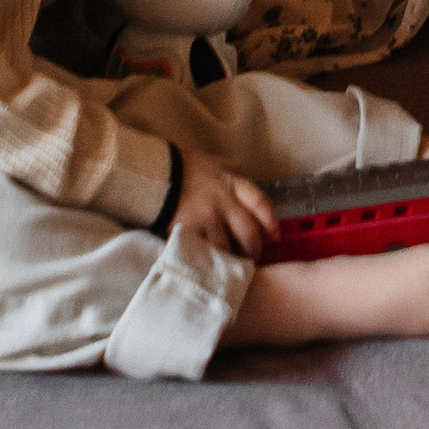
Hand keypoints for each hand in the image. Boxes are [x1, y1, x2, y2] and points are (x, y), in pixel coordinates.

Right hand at [170, 141, 278, 267]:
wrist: (153, 174)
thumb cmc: (180, 166)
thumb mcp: (207, 161)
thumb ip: (225, 165)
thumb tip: (238, 165)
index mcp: (231, 183)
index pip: (259, 203)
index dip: (270, 222)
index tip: (275, 237)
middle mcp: (224, 201)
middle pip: (248, 231)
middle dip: (254, 248)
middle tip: (253, 258)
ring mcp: (207, 218)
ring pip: (228, 245)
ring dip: (232, 258)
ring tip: (232, 267)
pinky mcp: (190, 230)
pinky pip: (205, 250)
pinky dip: (210, 260)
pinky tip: (212, 266)